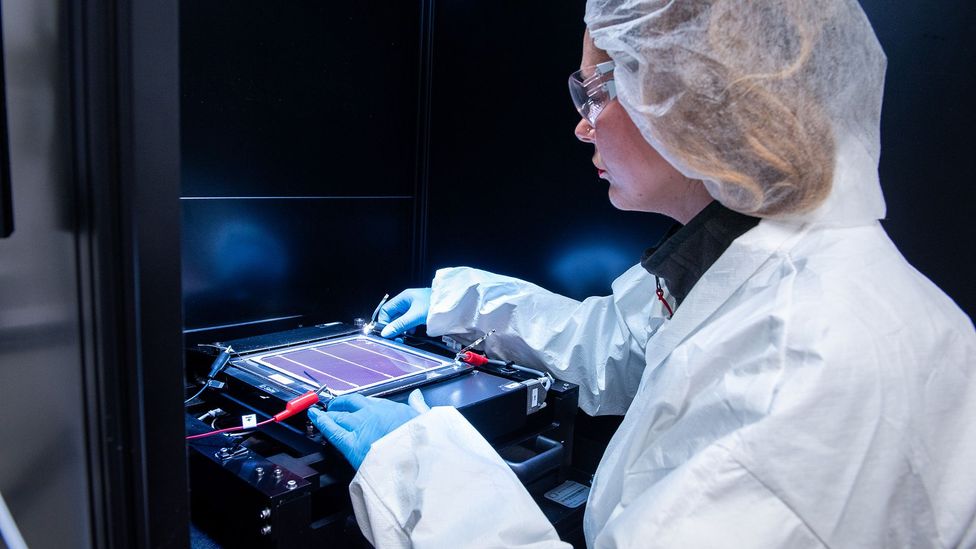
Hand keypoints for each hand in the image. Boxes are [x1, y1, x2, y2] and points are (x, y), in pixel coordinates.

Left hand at [308, 389, 429, 469]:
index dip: (360, 404)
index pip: (369, 402)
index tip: (357, 406)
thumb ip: (418, 407)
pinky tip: (315, 417)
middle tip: (335, 406)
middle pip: (351, 404)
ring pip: (339, 416)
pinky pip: (331, 430)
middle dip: (341, 405)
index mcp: (391, 409)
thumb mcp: (425, 420)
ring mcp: (360, 427)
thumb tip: (416, 397)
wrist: (418, 460)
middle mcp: (373, 414)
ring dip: (330, 413)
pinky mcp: (351, 444)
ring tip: (322, 413)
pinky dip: (321, 421)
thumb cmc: (423, 443)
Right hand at [378, 288, 431, 337]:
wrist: (453, 306)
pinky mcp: (421, 314)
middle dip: (393, 327)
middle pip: (394, 316)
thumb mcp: (415, 316)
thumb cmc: (434, 305)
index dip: (383, 322)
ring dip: (401, 329)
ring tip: (403, 337)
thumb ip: (400, 324)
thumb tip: (385, 332)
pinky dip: (410, 329)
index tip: (385, 333)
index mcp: (403, 298)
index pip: (386, 310)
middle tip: (395, 338)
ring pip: (402, 320)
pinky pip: (411, 322)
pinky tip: (412, 333)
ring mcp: (414, 308)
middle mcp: (407, 302)